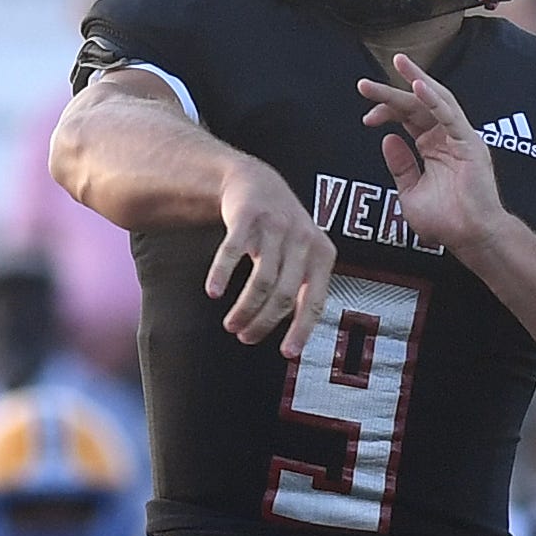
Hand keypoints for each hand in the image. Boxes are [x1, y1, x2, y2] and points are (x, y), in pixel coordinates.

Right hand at [209, 158, 331, 348]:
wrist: (256, 182)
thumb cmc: (281, 229)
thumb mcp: (304, 254)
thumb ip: (304, 287)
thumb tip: (298, 337)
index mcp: (323, 253)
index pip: (314, 300)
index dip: (301, 329)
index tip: (286, 354)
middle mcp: (303, 239)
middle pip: (284, 295)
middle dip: (263, 323)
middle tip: (245, 337)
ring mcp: (275, 226)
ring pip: (261, 280)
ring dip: (244, 308)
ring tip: (230, 324)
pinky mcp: (248, 216)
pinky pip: (233, 252)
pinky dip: (222, 274)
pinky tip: (213, 292)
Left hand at [356, 53, 508, 255]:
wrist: (469, 238)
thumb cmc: (445, 221)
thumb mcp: (409, 192)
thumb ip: (400, 166)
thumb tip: (388, 139)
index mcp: (431, 145)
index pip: (406, 118)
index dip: (385, 112)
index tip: (366, 119)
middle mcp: (445, 136)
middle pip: (416, 105)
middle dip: (390, 92)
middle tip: (364, 84)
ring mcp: (459, 136)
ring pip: (435, 101)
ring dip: (416, 80)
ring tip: (398, 62)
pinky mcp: (470, 142)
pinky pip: (450, 115)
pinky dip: (434, 100)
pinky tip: (418, 87)